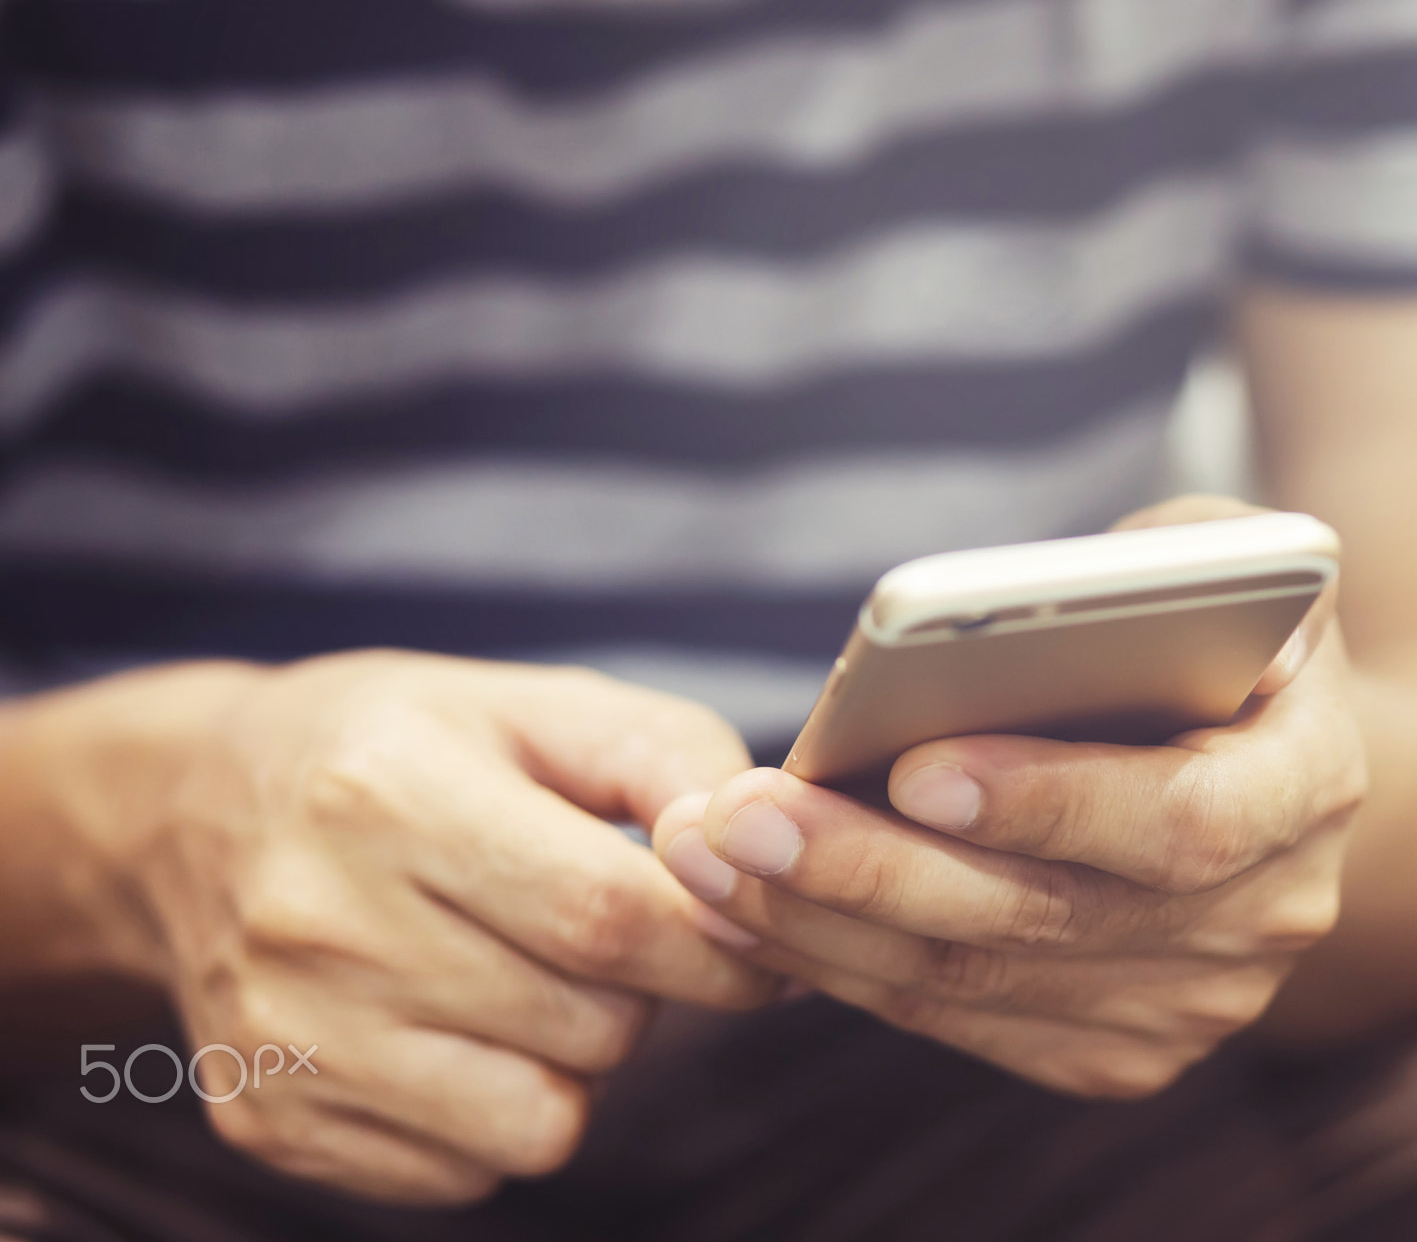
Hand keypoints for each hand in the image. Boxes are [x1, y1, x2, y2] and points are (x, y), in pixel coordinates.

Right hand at [94, 653, 779, 1203]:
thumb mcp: (540, 706)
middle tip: (609, 933)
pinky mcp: (270, 1121)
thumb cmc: (407, 748)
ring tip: (529, 975)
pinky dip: (497, 1111)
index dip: (716, 942)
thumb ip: (674, 761)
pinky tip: (459, 1026)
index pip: (607, 914)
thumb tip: (764, 852)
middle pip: (592, 1025)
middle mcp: (319, 922)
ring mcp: (287, 1037)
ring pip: (544, 1121)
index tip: (757, 935)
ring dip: (577, 1058)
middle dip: (648, 992)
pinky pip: (469, 1171)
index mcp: (388, 792)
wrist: (192, 813)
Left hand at [652, 498, 1367, 1096]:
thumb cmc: (1217, 630)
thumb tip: (976, 616)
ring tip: (705, 851)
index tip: (914, 766)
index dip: (1052, 800)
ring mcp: (1198, 1004)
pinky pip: (962, 1022)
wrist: (1273, 766)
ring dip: (824, 924)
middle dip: (875, 869)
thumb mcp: (1211, 555)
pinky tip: (750, 908)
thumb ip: (1140, 570)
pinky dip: (846, 967)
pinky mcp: (1120, 1049)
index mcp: (1313, 781)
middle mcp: (1270, 916)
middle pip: (1051, 918)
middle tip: (739, 815)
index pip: (1185, 821)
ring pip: (981, 983)